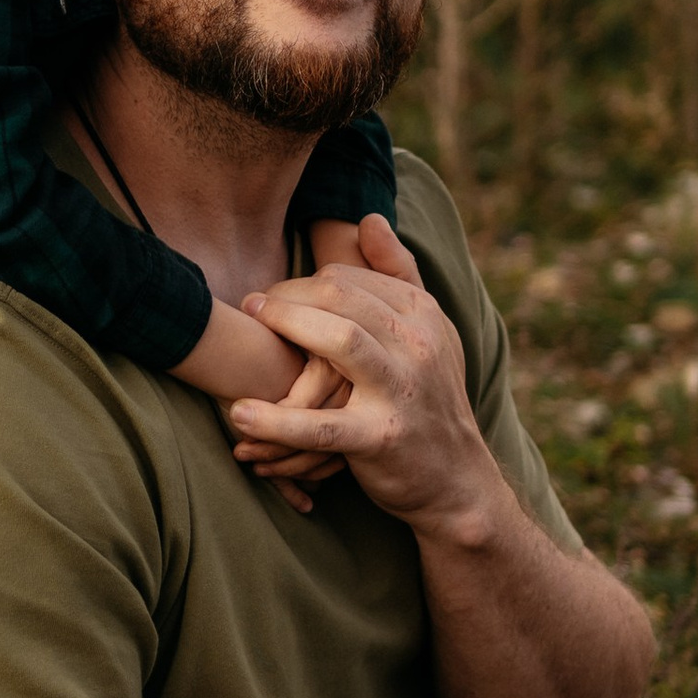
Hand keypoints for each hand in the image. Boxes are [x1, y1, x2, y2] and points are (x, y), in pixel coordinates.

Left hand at [230, 212, 499, 541]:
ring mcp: (401, 390)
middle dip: (286, 297)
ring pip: (339, 341)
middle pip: (340, 296)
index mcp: (423, 314)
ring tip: (247, 331)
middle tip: (251, 307)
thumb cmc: (429, 400)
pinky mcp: (380, 438)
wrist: (456, 479)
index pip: (349, 278)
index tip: (275, 297)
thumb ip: (399, 273)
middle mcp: (418, 345)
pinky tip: (240, 413)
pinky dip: (277, 420)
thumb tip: (369, 218)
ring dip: (285, 328)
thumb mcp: (430, 331)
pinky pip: (321, 425)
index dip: (302, 281)